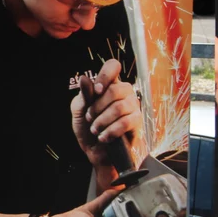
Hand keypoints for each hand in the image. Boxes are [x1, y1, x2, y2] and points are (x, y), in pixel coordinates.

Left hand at [70, 59, 143, 180]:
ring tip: (95, 129)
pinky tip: (103, 137)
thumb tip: (84, 79)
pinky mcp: (137, 122)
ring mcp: (133, 106)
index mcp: (109, 85)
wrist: (95, 150)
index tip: (95, 91)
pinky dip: (111, 131)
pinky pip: (127, 122)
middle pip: (116, 89)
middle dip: (98, 106)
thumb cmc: (87, 127)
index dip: (105, 75)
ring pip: (120, 107)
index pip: (113, 66)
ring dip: (102, 120)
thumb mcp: (79, 110)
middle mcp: (124, 92)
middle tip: (89, 118)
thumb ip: (84, 95)